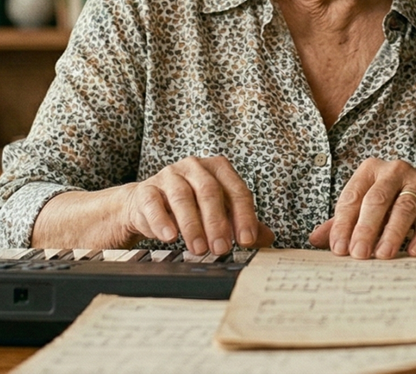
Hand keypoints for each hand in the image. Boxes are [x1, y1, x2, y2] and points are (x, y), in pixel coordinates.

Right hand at [122, 155, 275, 254]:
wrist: (149, 204)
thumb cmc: (191, 206)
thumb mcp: (219, 211)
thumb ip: (242, 223)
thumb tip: (267, 239)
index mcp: (218, 168)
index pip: (236, 190)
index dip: (243, 216)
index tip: (245, 240)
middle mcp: (194, 167)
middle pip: (209, 191)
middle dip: (217, 222)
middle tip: (221, 248)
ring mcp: (169, 176)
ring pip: (182, 197)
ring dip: (192, 225)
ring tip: (198, 248)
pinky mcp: (147, 190)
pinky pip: (154, 204)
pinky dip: (162, 220)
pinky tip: (170, 236)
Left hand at [309, 158, 415, 258]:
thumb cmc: (395, 204)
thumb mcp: (368, 209)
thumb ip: (343, 222)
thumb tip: (314, 240)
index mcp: (370, 170)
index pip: (352, 196)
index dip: (344, 224)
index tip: (339, 249)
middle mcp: (394, 170)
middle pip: (376, 200)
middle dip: (365, 228)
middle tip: (358, 255)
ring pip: (403, 207)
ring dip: (392, 233)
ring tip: (383, 255)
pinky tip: (414, 252)